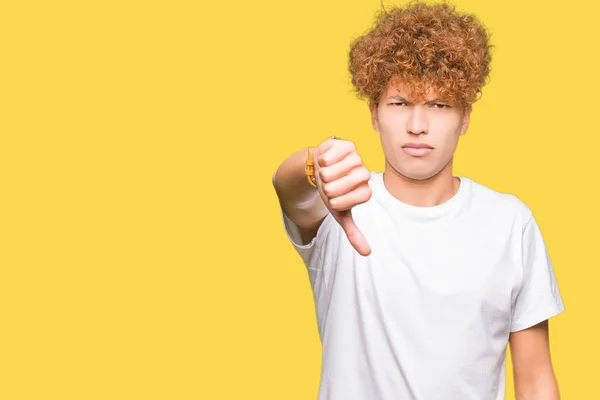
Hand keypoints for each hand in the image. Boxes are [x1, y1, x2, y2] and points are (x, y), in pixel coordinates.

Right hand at [314, 137, 371, 255]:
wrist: (319, 169)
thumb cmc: (331, 192)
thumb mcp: (339, 214)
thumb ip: (353, 233)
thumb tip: (367, 253)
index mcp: (365, 190)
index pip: (361, 197)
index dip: (342, 200)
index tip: (334, 200)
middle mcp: (364, 173)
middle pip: (346, 183)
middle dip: (330, 187)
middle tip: (327, 186)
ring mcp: (356, 157)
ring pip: (334, 171)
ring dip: (324, 175)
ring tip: (325, 174)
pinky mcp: (346, 145)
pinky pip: (330, 157)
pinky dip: (322, 162)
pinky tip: (325, 162)